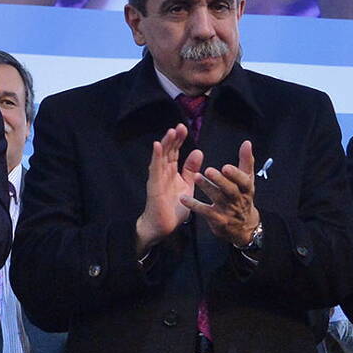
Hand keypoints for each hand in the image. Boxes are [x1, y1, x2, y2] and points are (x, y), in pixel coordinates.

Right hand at [136, 125, 202, 252]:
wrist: (163, 227)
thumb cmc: (174, 207)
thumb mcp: (187, 186)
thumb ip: (191, 170)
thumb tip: (198, 152)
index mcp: (171, 172)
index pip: (175, 152)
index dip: (179, 140)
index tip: (184, 128)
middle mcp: (163, 172)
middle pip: (168, 151)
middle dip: (173, 138)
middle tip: (180, 126)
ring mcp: (157, 178)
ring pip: (161, 157)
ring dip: (165, 144)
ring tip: (170, 131)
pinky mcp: (154, 186)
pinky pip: (155, 169)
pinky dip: (156, 157)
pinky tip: (157, 146)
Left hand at [189, 140, 260, 246]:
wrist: (244, 226)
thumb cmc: (243, 197)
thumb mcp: (247, 180)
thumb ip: (246, 161)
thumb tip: (247, 143)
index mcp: (246, 189)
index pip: (244, 181)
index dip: (235, 175)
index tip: (226, 167)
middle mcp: (238, 200)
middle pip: (231, 190)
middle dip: (220, 181)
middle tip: (208, 170)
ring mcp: (227, 211)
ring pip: (217, 198)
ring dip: (207, 188)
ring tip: (196, 177)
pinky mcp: (216, 219)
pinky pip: (204, 211)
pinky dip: (194, 205)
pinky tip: (183, 198)